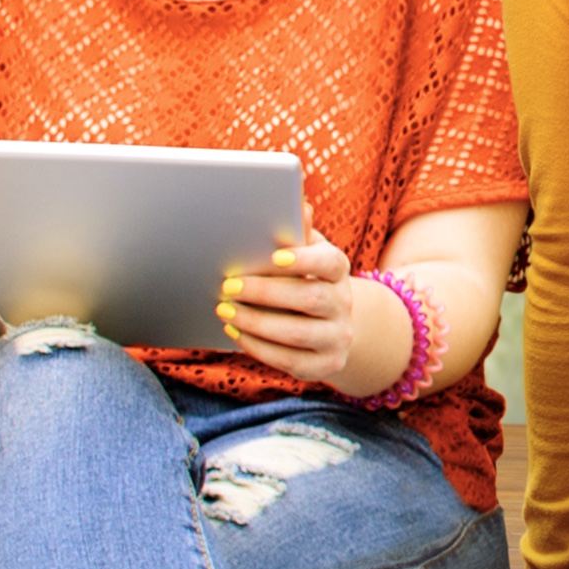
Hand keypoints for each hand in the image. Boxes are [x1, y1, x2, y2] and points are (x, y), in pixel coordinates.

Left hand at [221, 231, 392, 394]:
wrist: (331, 326)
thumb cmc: (304, 280)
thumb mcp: (304, 254)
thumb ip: (297, 233)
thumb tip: (299, 203)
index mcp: (338, 271)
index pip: (330, 263)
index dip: (305, 260)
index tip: (275, 256)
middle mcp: (344, 304)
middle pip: (310, 297)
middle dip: (265, 292)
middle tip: (228, 285)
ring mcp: (338, 337)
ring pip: (297, 333)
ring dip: (256, 322)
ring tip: (224, 310)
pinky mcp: (326, 365)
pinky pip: (290, 360)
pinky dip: (258, 347)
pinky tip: (235, 332)